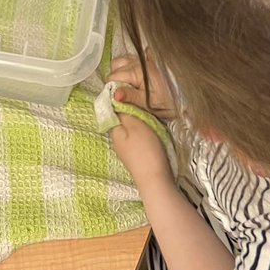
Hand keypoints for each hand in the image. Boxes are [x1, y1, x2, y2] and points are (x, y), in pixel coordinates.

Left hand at [107, 55, 174, 183]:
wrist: (156, 179)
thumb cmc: (146, 150)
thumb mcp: (136, 125)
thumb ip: (126, 111)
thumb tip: (114, 99)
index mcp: (114, 130)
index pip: (113, 109)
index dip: (121, 99)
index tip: (131, 90)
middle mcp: (116, 140)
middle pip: (122, 118)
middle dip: (131, 110)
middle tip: (144, 102)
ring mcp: (125, 150)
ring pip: (130, 128)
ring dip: (138, 121)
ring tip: (150, 116)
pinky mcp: (136, 156)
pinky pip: (136, 138)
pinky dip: (142, 132)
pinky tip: (152, 131)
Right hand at [108, 54, 177, 120]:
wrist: (186, 96)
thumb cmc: (169, 101)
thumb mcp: (148, 103)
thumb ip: (130, 97)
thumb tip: (114, 95)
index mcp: (137, 71)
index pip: (113, 78)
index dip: (111, 90)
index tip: (115, 99)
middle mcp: (138, 60)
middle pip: (114, 68)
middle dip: (115, 82)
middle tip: (122, 95)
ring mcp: (142, 58)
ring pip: (120, 61)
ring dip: (119, 73)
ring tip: (126, 87)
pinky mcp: (146, 59)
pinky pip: (129, 59)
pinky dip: (126, 67)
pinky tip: (132, 79)